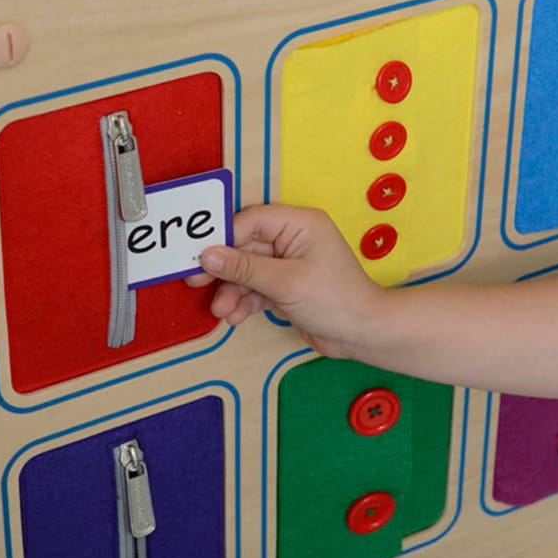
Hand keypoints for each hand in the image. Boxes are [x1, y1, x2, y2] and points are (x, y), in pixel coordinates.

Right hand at [185, 204, 384, 358]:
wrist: (363, 336)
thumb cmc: (334, 300)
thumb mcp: (285, 282)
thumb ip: (244, 268)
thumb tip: (207, 255)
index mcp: (298, 224)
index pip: (250, 221)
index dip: (223, 238)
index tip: (199, 256)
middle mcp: (291, 239)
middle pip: (244, 246)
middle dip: (223, 269)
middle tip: (194, 280)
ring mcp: (287, 263)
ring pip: (247, 270)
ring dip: (232, 290)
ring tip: (221, 310)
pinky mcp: (285, 286)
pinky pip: (256, 288)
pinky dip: (244, 301)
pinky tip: (234, 317)